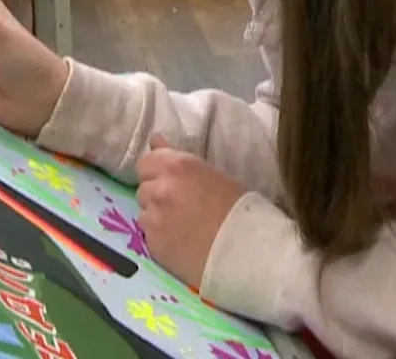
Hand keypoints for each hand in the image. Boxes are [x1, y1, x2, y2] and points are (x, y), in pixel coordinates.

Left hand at [135, 135, 247, 287]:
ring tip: (182, 227)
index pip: (145, 163)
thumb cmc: (243, 211)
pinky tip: (181, 243)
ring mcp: (153, 218)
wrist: (251, 254)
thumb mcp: (214, 176)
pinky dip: (160, 237)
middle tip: (180, 206)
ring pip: (144, 212)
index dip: (156, 171)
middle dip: (157, 194)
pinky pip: (148, 235)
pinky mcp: (152, 245)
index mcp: (177, 167)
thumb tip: (154, 141)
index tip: (170, 181)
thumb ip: (179, 159)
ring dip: (157, 216)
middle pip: (143, 188)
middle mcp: (159, 189)